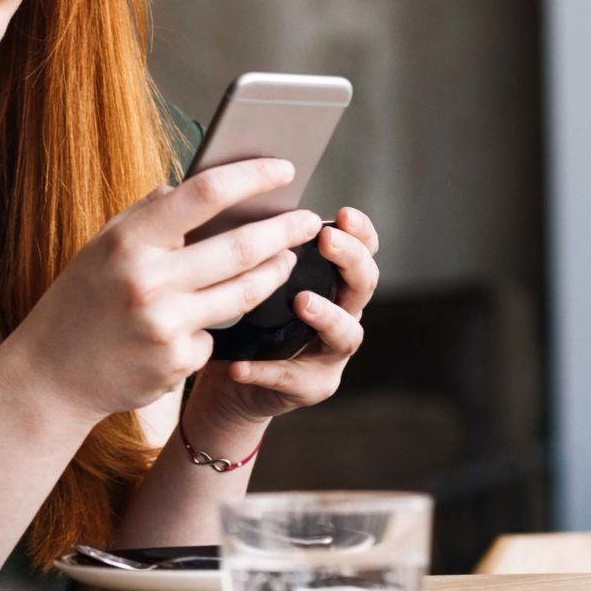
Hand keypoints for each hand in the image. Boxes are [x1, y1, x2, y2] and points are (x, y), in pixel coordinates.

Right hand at [6, 159, 326, 429]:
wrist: (51, 374)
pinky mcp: (176, 364)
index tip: (284, 169)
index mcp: (129, 241)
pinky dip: (216, 326)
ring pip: (243, 295)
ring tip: (286, 259)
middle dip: (285, 232)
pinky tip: (200, 323)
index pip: (203, 195)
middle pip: (240, 249)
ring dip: (273, 275)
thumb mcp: (103, 246)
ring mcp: (164, 326)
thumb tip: (198, 185)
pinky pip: (217, 336)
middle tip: (310, 221)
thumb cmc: (82, 301)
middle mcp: (148, 281)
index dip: (251, 178)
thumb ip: (149, 215)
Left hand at [183, 206, 379, 433]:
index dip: (361, 233)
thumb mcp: (250, 278)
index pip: (363, 252)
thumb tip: (226, 204)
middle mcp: (343, 314)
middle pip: (364, 284)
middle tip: (326, 241)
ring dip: (326, 315)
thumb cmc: (244, 318)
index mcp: (333, 282)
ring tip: (301, 301)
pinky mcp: (312, 386)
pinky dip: (265, 370)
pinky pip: (292, 376)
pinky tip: (239, 365)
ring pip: (345, 334)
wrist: (230, 380)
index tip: (343, 214)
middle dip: (350, 259)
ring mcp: (331, 353)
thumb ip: (254, 249)